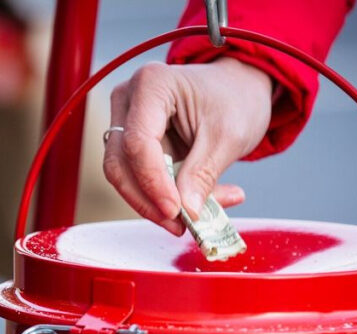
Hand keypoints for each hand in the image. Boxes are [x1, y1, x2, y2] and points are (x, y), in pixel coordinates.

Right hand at [102, 57, 272, 234]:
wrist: (237, 88)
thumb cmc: (235, 98)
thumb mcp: (227, 136)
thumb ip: (202, 174)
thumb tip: (186, 212)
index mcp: (151, 85)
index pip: (138, 143)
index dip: (153, 182)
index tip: (175, 212)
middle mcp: (129, 100)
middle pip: (120, 162)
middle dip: (147, 200)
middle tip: (179, 225)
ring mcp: (126, 121)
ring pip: (124, 176)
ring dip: (156, 203)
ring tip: (196, 216)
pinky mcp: (132, 143)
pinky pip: (138, 179)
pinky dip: (164, 197)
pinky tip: (196, 203)